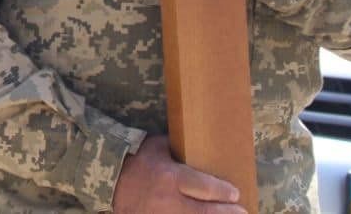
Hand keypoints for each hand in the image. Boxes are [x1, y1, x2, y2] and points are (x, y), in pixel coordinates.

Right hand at [112, 135, 243, 212]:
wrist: (108, 179)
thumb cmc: (136, 159)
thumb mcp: (156, 147)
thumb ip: (177, 149)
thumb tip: (200, 143)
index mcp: (170, 177)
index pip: (204, 187)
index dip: (223, 192)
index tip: (235, 194)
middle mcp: (168, 200)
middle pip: (205, 212)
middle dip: (226, 213)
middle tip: (241, 213)